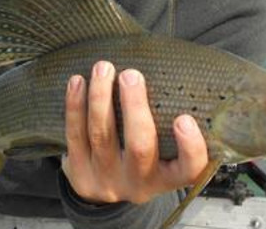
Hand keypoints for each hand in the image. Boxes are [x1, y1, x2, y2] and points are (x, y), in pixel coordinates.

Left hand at [62, 61, 208, 203]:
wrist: (104, 197)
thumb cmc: (143, 160)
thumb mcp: (164, 156)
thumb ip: (171, 127)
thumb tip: (175, 73)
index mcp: (169, 177)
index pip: (190, 168)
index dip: (190, 146)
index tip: (184, 118)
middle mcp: (139, 181)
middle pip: (140, 146)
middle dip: (134, 107)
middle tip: (131, 75)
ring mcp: (106, 178)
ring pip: (101, 135)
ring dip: (101, 97)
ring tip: (103, 68)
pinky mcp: (79, 172)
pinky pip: (75, 135)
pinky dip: (75, 106)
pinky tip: (77, 81)